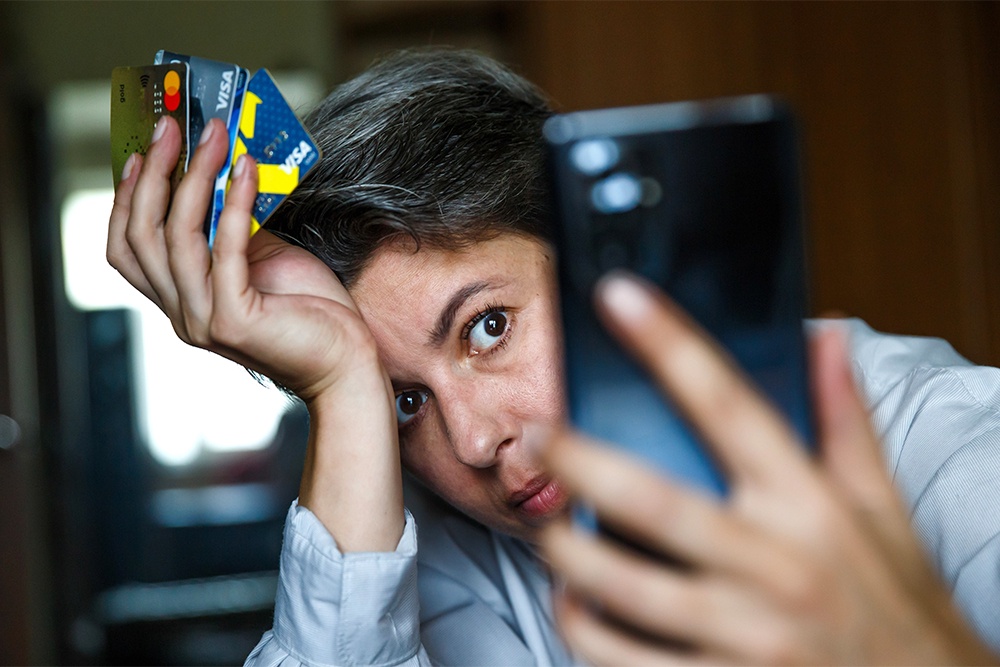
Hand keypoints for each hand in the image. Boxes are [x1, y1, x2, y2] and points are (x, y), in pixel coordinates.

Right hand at [107, 116, 376, 400]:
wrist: (346, 363)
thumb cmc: (310, 311)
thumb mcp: (261, 260)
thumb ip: (233, 228)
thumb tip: (226, 171)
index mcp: (182, 300)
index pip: (126, 247)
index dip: (126, 197)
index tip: (140, 151)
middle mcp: (182, 314)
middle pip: (141, 235)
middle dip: (154, 173)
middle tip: (171, 127)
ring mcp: (203, 320)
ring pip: (177, 237)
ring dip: (194, 177)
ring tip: (214, 136)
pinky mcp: (234, 321)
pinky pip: (225, 250)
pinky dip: (234, 203)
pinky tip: (246, 169)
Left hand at [539, 273, 997, 664]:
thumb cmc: (894, 599)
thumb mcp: (881, 505)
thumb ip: (845, 417)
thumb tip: (824, 332)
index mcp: (810, 505)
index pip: (732, 407)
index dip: (671, 346)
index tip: (619, 297)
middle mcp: (777, 566)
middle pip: (655, 502)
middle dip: (580, 462)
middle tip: (535, 432)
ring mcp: (747, 634)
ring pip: (628, 588)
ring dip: (567, 552)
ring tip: (542, 523)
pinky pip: (629, 661)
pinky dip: (585, 630)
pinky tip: (571, 602)